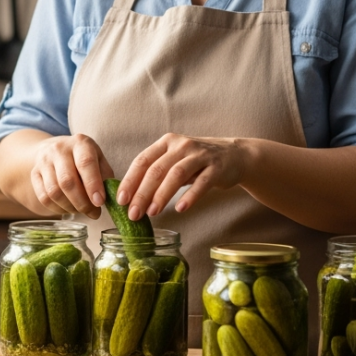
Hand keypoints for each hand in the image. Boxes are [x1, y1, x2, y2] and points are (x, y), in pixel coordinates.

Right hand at [30, 134, 112, 218]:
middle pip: (67, 181)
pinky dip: (58, 209)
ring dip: (70, 207)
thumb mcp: (98, 160)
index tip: (100, 202)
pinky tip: (68, 209)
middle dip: (82, 202)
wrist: (54, 149)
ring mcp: (44, 161)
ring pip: (54, 192)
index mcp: (80, 143)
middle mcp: (59, 149)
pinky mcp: (34, 173)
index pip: (85, 163)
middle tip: (94, 213)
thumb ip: (106, 177)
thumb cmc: (83, 158)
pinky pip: (44, 197)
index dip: (93, 185)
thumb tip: (112, 200)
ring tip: (82, 211)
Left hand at [117, 134, 249, 219]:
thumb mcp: (175, 161)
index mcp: (166, 142)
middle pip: (156, 169)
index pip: (142, 161)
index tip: (120, 200)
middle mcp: (181, 145)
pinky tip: (180, 209)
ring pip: (176, 174)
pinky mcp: (217, 167)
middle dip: (142, 193)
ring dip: (162, 195)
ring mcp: (200, 155)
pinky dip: (190, 196)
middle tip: (133, 213)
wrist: (235, 156)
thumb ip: (157, 174)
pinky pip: (202, 183)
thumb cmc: (198, 162)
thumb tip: (131, 197)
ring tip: (152, 212)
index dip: (130, 180)